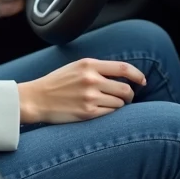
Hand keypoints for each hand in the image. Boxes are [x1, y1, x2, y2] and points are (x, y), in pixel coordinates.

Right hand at [17, 58, 146, 124]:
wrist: (36, 98)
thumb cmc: (57, 83)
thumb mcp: (76, 67)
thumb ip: (97, 69)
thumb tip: (122, 75)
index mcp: (89, 65)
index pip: (123, 68)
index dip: (137, 75)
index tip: (142, 81)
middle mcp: (91, 79)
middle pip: (125, 89)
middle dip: (129, 95)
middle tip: (126, 98)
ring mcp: (90, 97)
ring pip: (119, 103)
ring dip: (118, 105)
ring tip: (108, 104)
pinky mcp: (88, 112)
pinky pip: (110, 113)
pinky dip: (110, 113)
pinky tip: (101, 110)